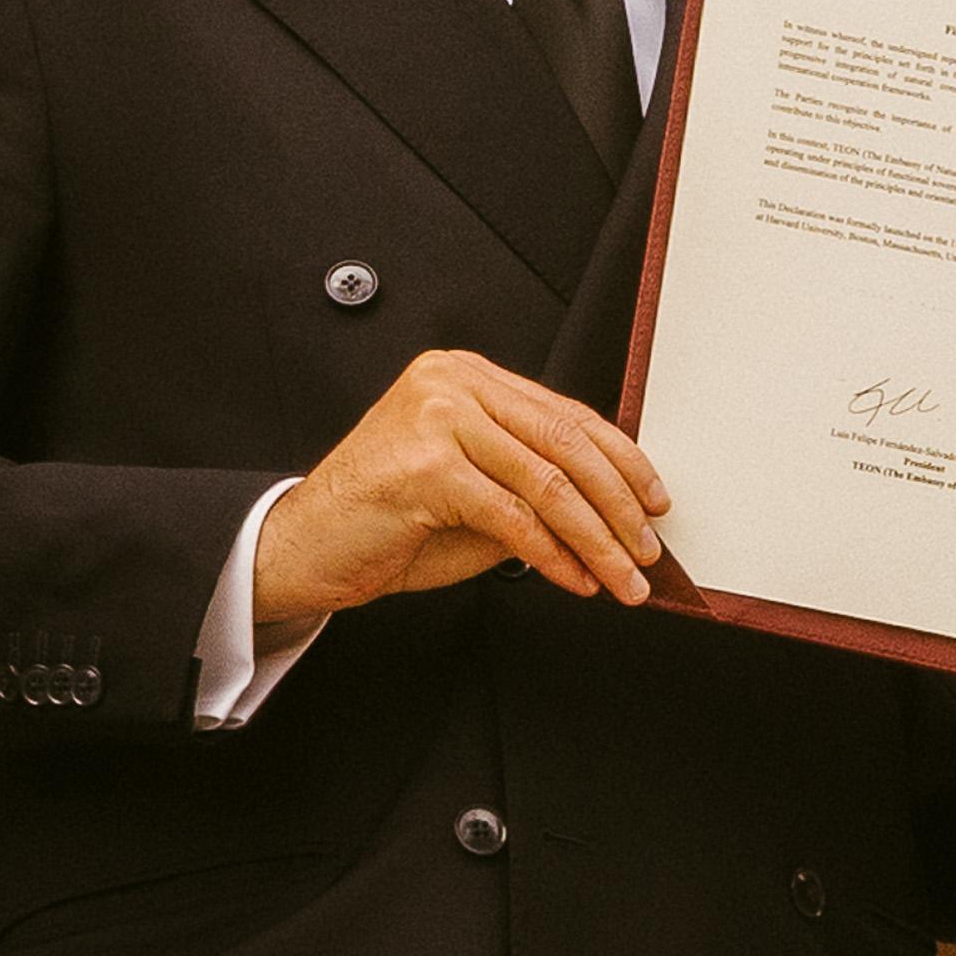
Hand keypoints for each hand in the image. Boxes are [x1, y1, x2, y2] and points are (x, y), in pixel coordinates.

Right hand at [250, 350, 670, 621]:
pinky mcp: (427, 469)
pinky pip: (515, 518)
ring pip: (549, 483)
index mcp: (464, 376)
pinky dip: (555, 556)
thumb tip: (612, 509)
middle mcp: (452, 384)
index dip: (622, 459)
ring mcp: (437, 420)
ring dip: (598, 539)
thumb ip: (529, 482)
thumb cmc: (383, 520)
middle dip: (619, 505)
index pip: (566, 413)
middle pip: (566, 444)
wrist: (302, 547)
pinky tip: (575, 580)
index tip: (654, 500)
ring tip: (624, 577)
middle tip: (648, 549)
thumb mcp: (470, 489)